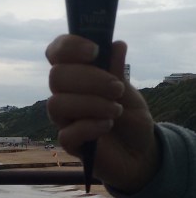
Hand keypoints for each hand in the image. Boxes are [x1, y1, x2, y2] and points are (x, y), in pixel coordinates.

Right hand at [46, 34, 160, 192]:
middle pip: (56, 76)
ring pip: (56, 104)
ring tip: (116, 110)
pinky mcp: (71, 144)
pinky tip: (108, 125)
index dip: (69, 46)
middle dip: (89, 79)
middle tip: (117, 88)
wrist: (140, 153)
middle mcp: (66, 95)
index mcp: (78, 75)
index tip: (94, 51)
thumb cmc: (131, 119)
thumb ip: (118, 71)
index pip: (57, 52)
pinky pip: (66, 134)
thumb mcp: (130, 92)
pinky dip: (89, 126)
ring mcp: (65, 120)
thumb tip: (116, 44)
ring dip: (90, 103)